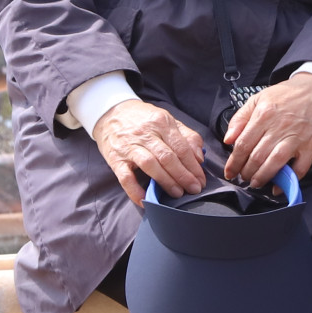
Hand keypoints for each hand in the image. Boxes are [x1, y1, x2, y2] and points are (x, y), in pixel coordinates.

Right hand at [92, 100, 207, 205]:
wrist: (110, 113)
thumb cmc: (143, 120)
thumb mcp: (167, 120)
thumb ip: (187, 136)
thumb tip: (199, 158)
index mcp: (162, 123)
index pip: (181, 147)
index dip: (193, 167)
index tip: (201, 181)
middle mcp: (145, 133)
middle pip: (168, 157)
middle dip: (184, 176)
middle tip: (194, 190)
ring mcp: (129, 146)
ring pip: (150, 165)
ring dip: (166, 182)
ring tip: (177, 193)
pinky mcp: (115, 158)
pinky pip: (125, 177)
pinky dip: (135, 190)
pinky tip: (146, 200)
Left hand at [223, 70, 311, 186]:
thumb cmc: (288, 95)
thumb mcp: (259, 98)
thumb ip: (240, 118)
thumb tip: (228, 140)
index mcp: (264, 115)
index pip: (243, 144)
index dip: (234, 162)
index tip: (230, 171)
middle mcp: (279, 127)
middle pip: (256, 156)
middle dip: (246, 172)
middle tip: (243, 177)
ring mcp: (297, 137)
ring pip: (274, 163)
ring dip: (262, 177)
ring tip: (256, 182)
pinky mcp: (311, 146)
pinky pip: (299, 168)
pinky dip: (288, 181)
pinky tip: (279, 187)